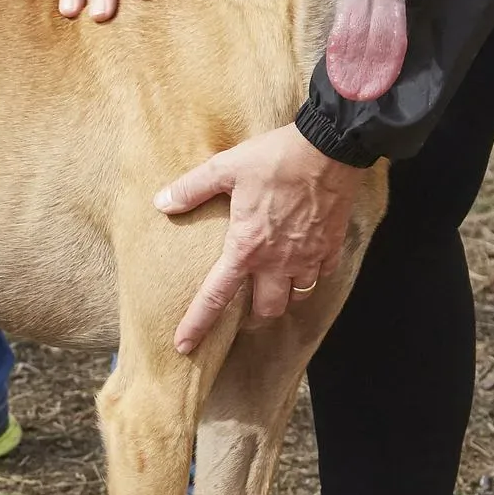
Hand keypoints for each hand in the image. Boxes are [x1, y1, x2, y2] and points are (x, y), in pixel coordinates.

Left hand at [155, 124, 364, 352]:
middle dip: (253, 315)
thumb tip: (162, 202)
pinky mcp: (332, 246)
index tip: (184, 347)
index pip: (216, 297)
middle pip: (266, 310)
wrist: (329, 147)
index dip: (197, 324)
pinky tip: (302, 264)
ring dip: (283, 296)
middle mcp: (278, 262)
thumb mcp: (225, 167)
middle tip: (243, 309)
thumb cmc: (275, 158)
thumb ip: (192, 189)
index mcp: (247, 248)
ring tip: (273, 286)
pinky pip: (321, 275)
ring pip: (297, 297)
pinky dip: (310, 275)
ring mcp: (309, 257)